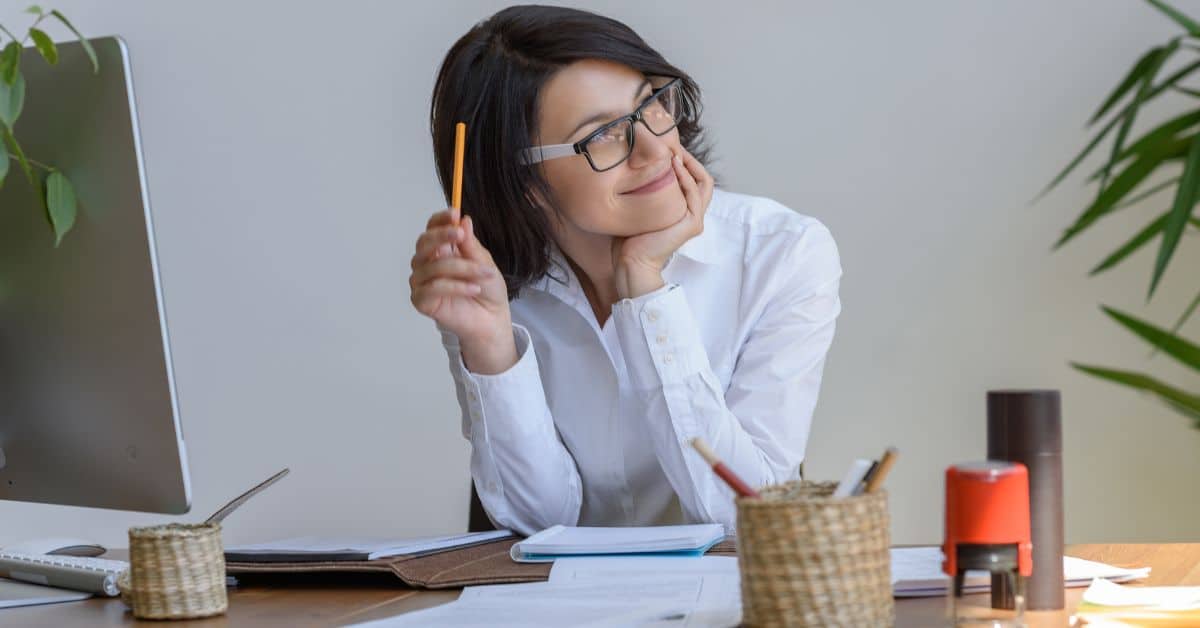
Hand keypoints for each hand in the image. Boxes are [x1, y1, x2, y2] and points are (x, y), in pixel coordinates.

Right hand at [409, 207, 516, 372]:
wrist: (492, 319)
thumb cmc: (487, 290)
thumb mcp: (484, 263)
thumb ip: (471, 245)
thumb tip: (463, 220)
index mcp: (441, 249)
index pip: (432, 228)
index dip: (440, 219)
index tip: (455, 212)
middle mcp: (427, 263)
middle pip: (423, 243)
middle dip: (442, 235)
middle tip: (460, 234)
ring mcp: (421, 282)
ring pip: (433, 266)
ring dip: (461, 267)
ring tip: (483, 274)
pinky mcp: (421, 300)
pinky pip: (433, 287)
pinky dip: (456, 286)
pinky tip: (473, 288)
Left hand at [613, 147, 713, 298]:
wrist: (630, 263)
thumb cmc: (628, 238)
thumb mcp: (638, 206)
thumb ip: (645, 189)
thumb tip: (634, 165)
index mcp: (683, 211)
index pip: (694, 179)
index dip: (685, 161)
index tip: (667, 147)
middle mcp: (693, 214)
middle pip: (703, 178)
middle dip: (690, 159)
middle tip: (673, 144)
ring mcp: (695, 220)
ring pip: (702, 183)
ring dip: (688, 163)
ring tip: (672, 151)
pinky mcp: (691, 225)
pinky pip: (694, 194)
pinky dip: (685, 177)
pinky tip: (672, 166)